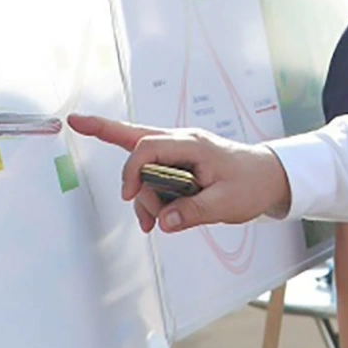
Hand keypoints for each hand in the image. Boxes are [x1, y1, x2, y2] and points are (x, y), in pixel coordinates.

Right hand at [67, 115, 291, 232]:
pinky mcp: (180, 166)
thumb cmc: (252, 183)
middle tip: (78, 125)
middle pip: (135, 138)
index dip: (132, 171)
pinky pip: (154, 178)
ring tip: (153, 223)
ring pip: (143, 169)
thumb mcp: (226, 203)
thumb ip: (193, 212)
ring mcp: (179, 153)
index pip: (148, 148)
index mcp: (192, 145)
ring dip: (142, 197)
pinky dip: (150, 199)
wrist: (270, 177)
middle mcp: (181, 143)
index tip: (129, 196)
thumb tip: (163, 222)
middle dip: (107, 136)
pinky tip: (153, 220)